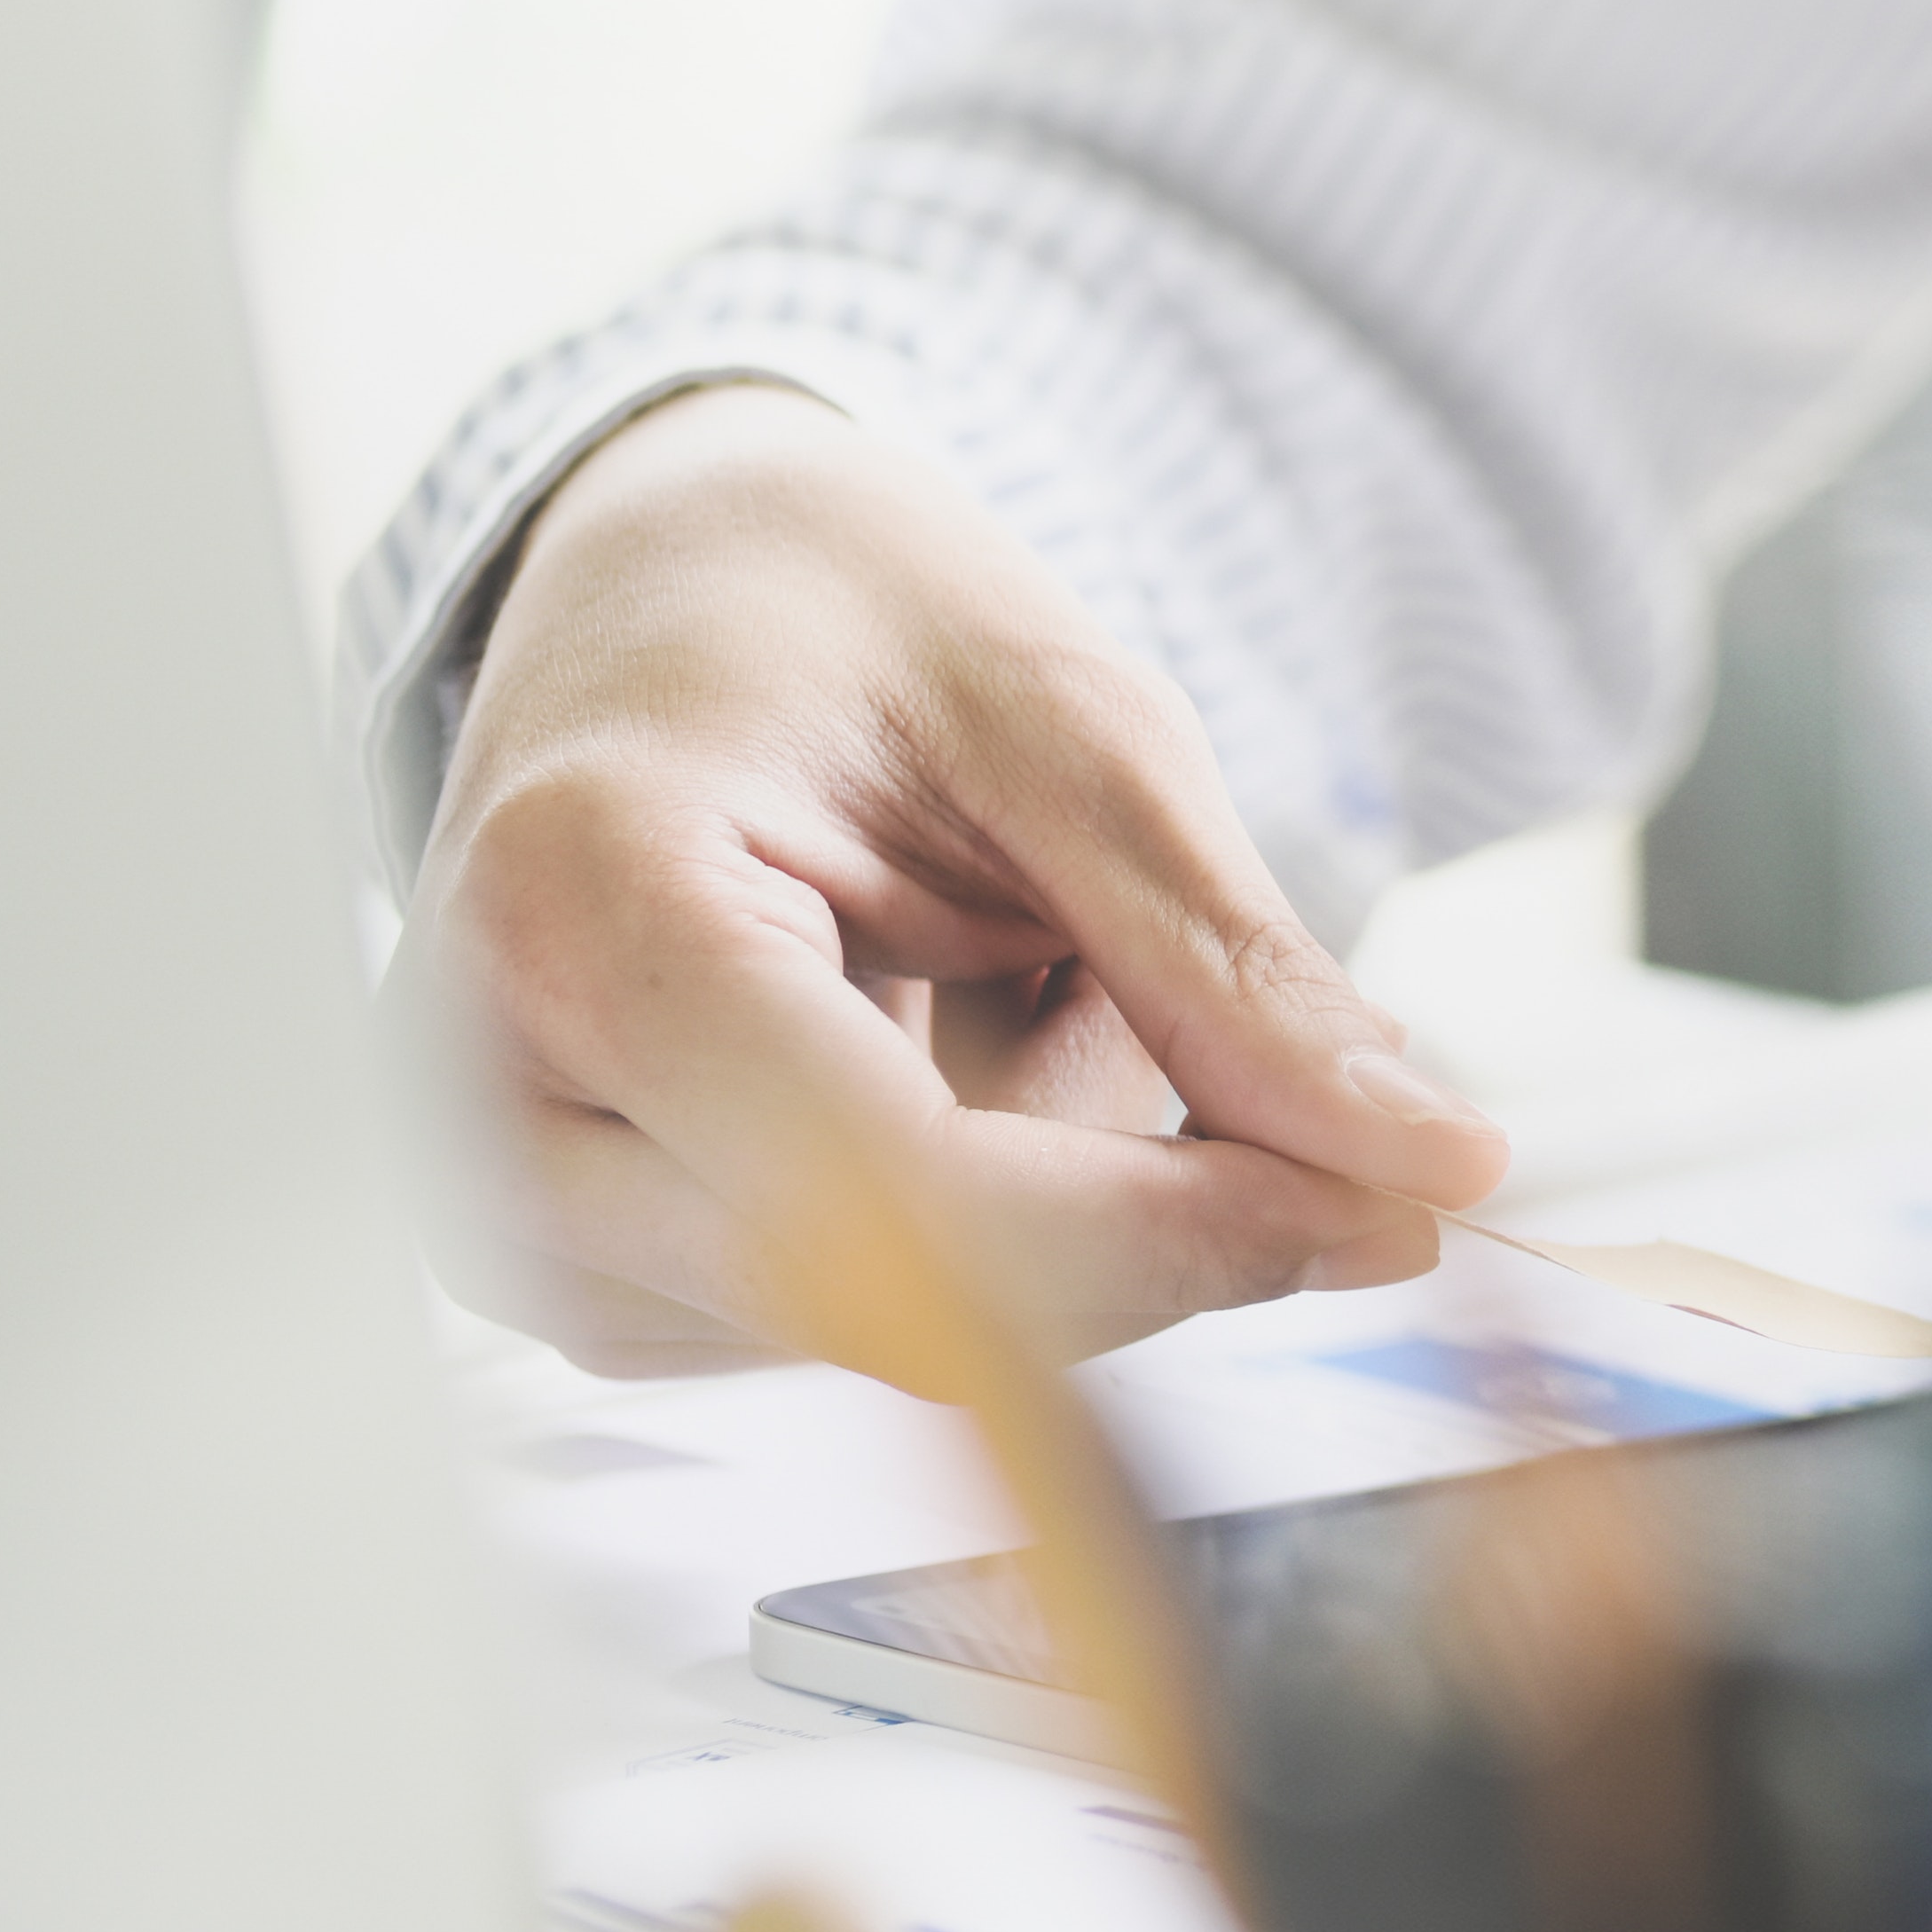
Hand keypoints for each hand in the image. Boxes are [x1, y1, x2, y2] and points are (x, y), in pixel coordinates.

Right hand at [397, 388, 1509, 1370]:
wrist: (670, 591)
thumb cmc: (840, 623)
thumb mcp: (1076, 731)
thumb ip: (1234, 968)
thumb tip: (1433, 1165)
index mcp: (583, 912)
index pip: (897, 1188)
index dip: (1168, 1229)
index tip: (1381, 1212)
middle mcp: (498, 1098)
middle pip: (905, 1302)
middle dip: (1150, 1230)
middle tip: (1305, 1119)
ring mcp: (524, 1213)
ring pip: (909, 1340)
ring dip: (1067, 1211)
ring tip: (1037, 989)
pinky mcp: (593, 1279)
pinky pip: (870, 1329)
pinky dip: (996, 1226)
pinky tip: (968, 1060)